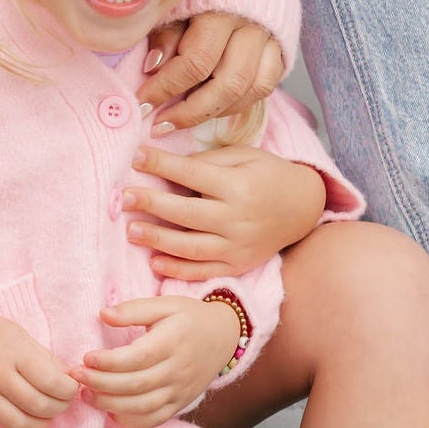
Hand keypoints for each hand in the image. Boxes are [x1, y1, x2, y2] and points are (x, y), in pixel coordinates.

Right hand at [0, 313, 80, 427]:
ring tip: (43, 419)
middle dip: (58, 409)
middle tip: (59, 404)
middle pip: (38, 405)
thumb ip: (45, 358)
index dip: (68, 391)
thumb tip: (70, 379)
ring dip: (39, 426)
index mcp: (13, 353)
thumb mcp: (19, 335)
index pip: (52, 383)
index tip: (70, 390)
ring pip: (18, 423)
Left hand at [83, 295, 239, 425]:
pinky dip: (131, 421)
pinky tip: (110, 412)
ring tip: (87, 396)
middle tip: (76, 377)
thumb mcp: (165, 304)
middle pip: (136, 385)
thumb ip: (133, 309)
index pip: (137, 358)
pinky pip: (155, 419)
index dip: (109, 362)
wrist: (224, 336)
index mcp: (173, 342)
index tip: (86, 357)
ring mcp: (180, 390)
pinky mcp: (180, 403)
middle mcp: (178, 370)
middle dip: (102, 384)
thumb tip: (103, 314)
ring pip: (143, 406)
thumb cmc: (189, 317)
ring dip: (111, 404)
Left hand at [122, 143, 326, 278]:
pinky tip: (155, 263)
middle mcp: (238, 218)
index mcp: (238, 186)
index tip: (136, 157)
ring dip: (158, 240)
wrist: (304, 206)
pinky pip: (204, 271)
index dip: (161, 165)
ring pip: (191, 247)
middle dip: (152, 204)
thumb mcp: (243, 156)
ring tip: (131, 230)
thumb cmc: (269, 174)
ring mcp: (238, 245)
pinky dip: (179, 270)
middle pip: (186, 213)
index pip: (192, 174)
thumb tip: (167, 164)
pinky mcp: (238, 265)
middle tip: (124, 196)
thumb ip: (207, 161)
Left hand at [141, 11, 286, 131]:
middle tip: (161, 123)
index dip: (166, 87)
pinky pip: (264, 86)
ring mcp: (269, 38)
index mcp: (220, 8)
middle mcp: (250, 25)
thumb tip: (153, 67)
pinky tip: (213, 108)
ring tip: (183, 120)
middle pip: (227, 83)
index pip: (195, 61)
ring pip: (249, 90)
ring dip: (214, 112)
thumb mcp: (175, 3)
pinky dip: (239, 102)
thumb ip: (166, 33)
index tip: (143, 103)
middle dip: (190, 111)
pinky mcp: (280, 47)